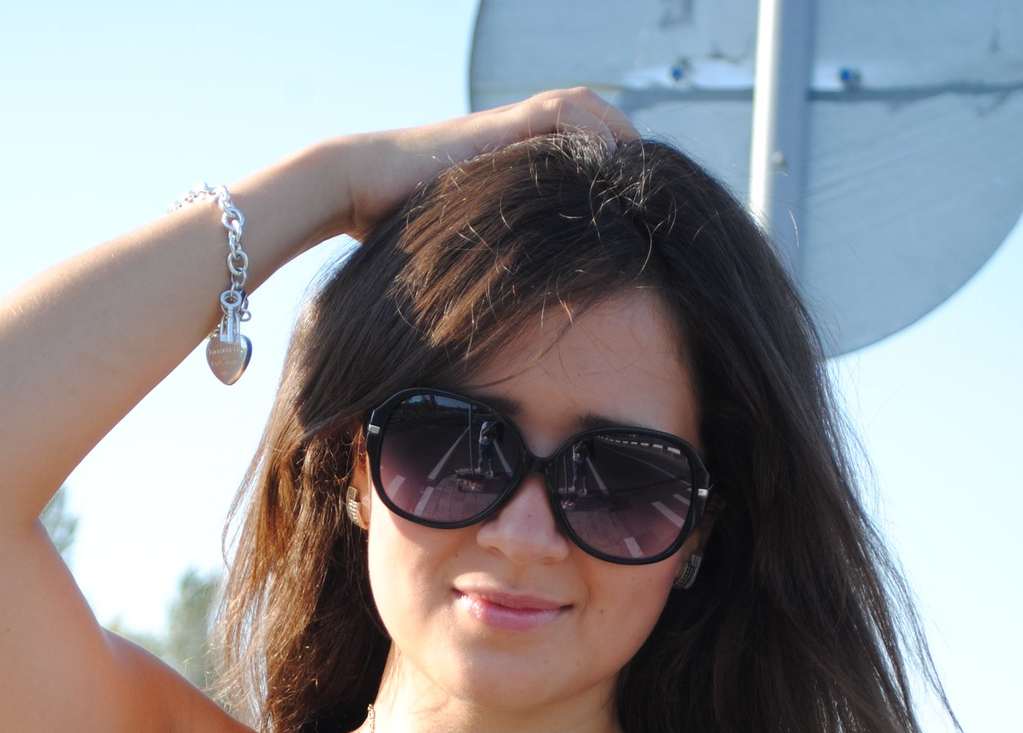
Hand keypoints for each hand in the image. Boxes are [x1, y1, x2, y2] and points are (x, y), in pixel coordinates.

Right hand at [333, 90, 638, 239]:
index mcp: (516, 165)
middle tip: (662, 192)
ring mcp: (513, 127)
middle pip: (597, 128)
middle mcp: (521, 140)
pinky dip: (598, 135)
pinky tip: (617, 167)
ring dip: (623, 140)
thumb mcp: (463, 252)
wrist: (361, 190)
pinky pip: (567, 115)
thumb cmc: (399, 232)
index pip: (584, 157)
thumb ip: (494, 267)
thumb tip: (507, 331)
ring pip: (590, 112)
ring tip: (647, 177)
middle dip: (632, 155)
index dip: (616, 178)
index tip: (642, 213)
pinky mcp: (505, 124)